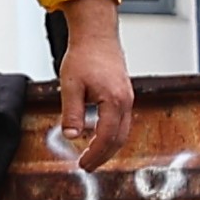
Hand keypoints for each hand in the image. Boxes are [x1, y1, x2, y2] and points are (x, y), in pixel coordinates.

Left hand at [51, 0, 137, 167]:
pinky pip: (123, 121)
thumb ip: (72, 113)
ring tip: (94, 155)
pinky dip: (113, 134)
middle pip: (119, 139)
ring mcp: (128, 98)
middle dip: (104, 156)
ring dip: (109, 146)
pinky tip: (100, 136)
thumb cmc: (84, 55)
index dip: (94, 154)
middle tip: (87, 166)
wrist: (97, 34)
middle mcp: (126, 102)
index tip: (82, 164)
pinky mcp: (125, 94)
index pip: (106, 138)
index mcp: (114, 101)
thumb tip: (71, 136)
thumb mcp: (71, 86)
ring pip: (123, 131)